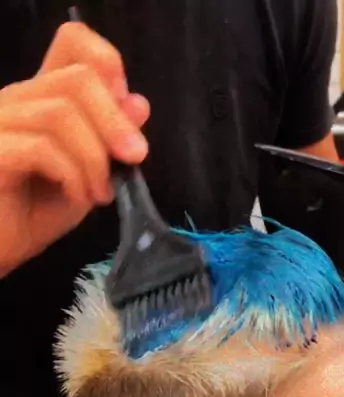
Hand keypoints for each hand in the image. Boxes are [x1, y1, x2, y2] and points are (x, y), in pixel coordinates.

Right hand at [0, 22, 149, 277]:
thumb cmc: (32, 218)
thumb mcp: (85, 179)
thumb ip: (108, 144)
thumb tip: (138, 104)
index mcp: (41, 99)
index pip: (72, 43)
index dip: (107, 66)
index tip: (128, 111)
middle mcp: (17, 100)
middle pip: (76, 78)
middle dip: (115, 121)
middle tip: (135, 158)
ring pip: (60, 113)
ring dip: (95, 158)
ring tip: (101, 195)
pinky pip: (41, 148)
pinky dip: (72, 175)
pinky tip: (77, 199)